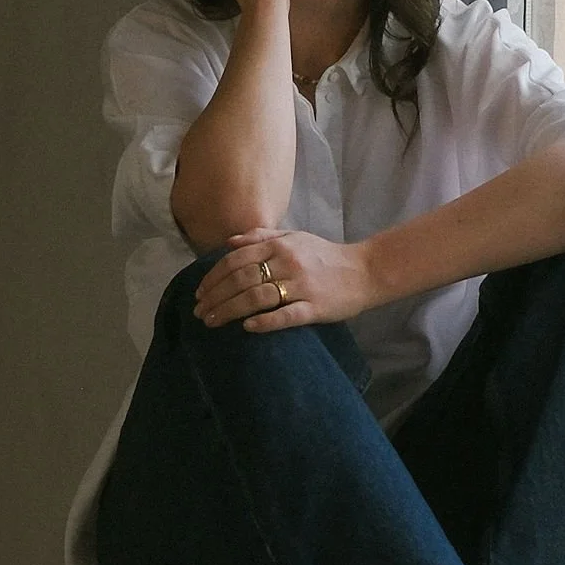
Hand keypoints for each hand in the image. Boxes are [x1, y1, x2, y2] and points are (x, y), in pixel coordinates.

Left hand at [193, 227, 374, 334]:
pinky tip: (247, 328)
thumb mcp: (294, 237)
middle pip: (241, 279)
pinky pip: (286, 315)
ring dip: (230, 311)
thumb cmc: (325, 256)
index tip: (199, 292)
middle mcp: (288, 262)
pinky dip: (264, 322)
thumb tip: (228, 242)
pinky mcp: (315, 307)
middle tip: (199, 312)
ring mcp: (302, 285)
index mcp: (280, 245)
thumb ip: (261, 236)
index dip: (213, 277)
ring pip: (257, 297)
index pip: (236, 260)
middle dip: (215, 297)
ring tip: (213, 322)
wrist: (365, 270)